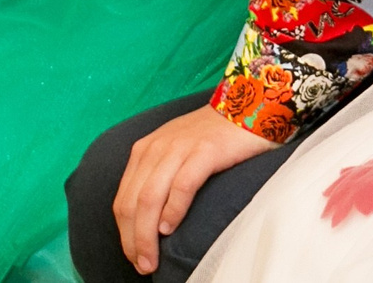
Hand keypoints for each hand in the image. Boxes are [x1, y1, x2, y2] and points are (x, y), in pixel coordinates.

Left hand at [111, 104, 277, 274]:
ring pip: (150, 198)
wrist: (250, 107)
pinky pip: (181, 185)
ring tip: (152, 259)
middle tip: (142, 265)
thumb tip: (148, 223)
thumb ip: (159, 179)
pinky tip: (171, 229)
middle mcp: (157, 148)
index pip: (123, 199)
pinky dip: (173, 210)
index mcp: (145, 150)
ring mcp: (180, 148)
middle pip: (133, 203)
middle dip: (133, 240)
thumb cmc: (213, 139)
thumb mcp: (175, 153)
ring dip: (147, 235)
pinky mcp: (205, 151)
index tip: (133, 256)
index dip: (124, 233)